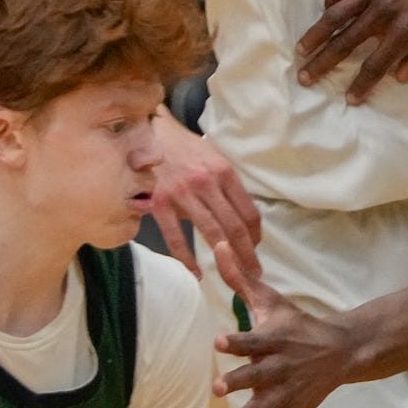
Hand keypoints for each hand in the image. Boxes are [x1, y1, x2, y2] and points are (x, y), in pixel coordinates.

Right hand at [148, 109, 261, 282]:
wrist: (149, 132)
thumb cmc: (185, 148)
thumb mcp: (213, 159)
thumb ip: (225, 186)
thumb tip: (240, 218)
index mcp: (224, 172)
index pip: (248, 211)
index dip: (256, 234)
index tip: (257, 247)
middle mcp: (206, 183)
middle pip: (234, 225)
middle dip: (247, 253)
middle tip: (254, 272)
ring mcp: (182, 193)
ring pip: (211, 232)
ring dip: (226, 258)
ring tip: (235, 275)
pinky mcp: (159, 202)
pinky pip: (176, 237)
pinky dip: (188, 259)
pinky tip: (196, 272)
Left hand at [209, 240, 363, 407]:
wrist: (342, 352)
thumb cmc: (299, 325)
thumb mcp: (274, 301)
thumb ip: (242, 278)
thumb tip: (219, 245)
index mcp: (275, 340)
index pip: (254, 340)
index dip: (237, 342)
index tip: (218, 341)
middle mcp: (279, 369)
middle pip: (257, 378)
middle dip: (240, 383)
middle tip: (220, 390)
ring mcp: (284, 395)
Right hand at [297, 0, 407, 102]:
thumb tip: (401, 76)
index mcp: (405, 29)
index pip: (377, 65)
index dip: (361, 84)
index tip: (349, 98)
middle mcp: (383, 11)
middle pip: (345, 43)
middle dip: (323, 63)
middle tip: (305, 78)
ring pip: (335, 15)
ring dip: (315, 34)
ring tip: (301, 49)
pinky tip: (325, 8)